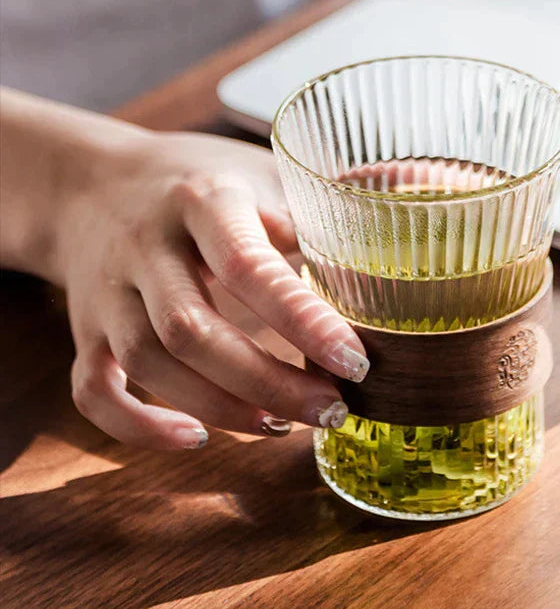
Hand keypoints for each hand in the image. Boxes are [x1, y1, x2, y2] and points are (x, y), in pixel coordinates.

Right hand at [54, 126, 369, 449]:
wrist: (92, 182)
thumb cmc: (199, 179)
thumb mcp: (262, 171)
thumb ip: (328, 195)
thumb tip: (424, 193)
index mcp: (202, 200)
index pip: (248, 268)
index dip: (302, 322)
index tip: (355, 363)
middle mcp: (147, 246)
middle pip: (194, 331)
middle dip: (269, 383)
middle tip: (333, 410)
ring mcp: (108, 292)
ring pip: (149, 364)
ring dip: (221, 407)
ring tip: (284, 424)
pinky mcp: (86, 329)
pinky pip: (93, 391)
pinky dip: (138, 426)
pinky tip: (196, 437)